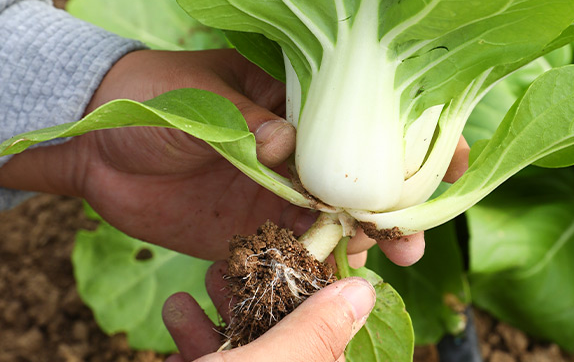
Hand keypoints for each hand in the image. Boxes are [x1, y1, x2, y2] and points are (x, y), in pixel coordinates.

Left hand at [0, 49, 468, 262]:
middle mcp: (295, 148)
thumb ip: (242, 119)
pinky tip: (340, 278)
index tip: (450, 150)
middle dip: (396, 197)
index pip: (362, 116)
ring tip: (397, 255)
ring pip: (333, 218)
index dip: (408, 131)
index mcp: (292, 101)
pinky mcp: (244, 228)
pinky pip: (289, 250)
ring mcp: (273, 190)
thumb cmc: (148, 96)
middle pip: (359, 174)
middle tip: (420, 226)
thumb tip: (286, 141)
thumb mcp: (196, 97)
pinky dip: (316, 264)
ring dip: (366, 237)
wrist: (91, 145)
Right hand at [163, 263, 375, 361]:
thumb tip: (362, 291)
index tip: (292, 255)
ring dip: (219, 316)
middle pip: (284, 346)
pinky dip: (194, 344)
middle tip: (232, 265)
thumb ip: (315, 334)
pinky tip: (176, 313)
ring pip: (245, 358)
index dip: (312, 295)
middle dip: (256, 299)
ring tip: (197, 284)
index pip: (331, 344)